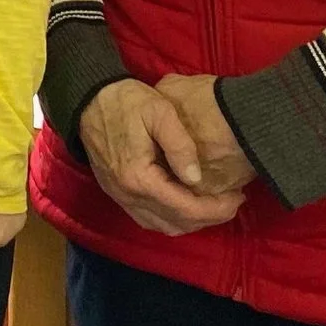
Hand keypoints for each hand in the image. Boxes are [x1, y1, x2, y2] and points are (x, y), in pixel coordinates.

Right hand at [78, 79, 244, 235]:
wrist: (88, 99)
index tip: (238, 197)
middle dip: (210, 216)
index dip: (217, 209)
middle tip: (232, 201)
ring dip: (191, 221)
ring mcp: (119, 197)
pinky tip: (186, 204)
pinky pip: (148, 219)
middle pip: (177, 223)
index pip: (186, 208)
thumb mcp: (159, 111)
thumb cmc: (126, 101)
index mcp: (139, 177)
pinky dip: (172, 219)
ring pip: (163, 226)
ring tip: (213, 204)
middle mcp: (128, 195)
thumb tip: (197, 178)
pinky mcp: (116, 194)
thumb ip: (180, 145)